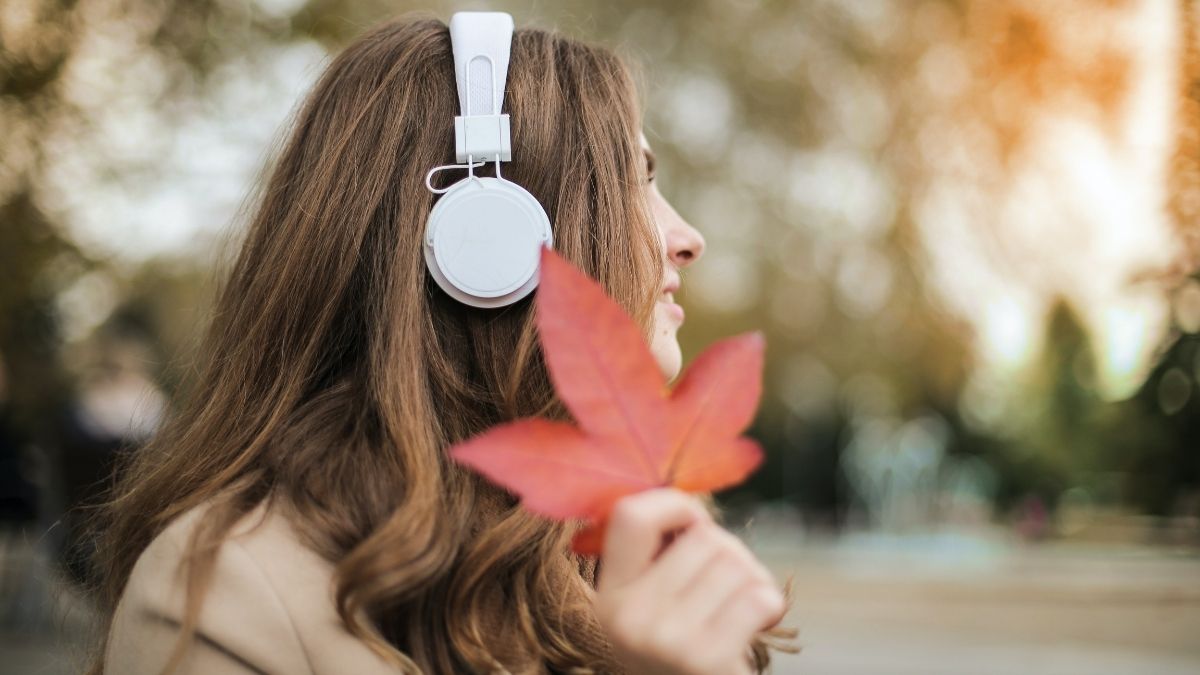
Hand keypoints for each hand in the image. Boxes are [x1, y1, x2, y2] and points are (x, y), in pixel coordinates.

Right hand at [593, 489, 785, 674]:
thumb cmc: (685, 648)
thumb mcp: (652, 604)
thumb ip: (660, 555)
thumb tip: (691, 501)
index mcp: (609, 594)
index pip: (630, 513)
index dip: (674, 505)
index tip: (694, 525)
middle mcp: (627, 616)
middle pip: (703, 536)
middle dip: (729, 551)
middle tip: (726, 586)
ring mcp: (664, 638)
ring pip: (735, 562)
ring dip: (753, 579)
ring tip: (741, 607)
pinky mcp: (705, 659)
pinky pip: (758, 597)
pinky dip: (769, 605)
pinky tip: (757, 624)